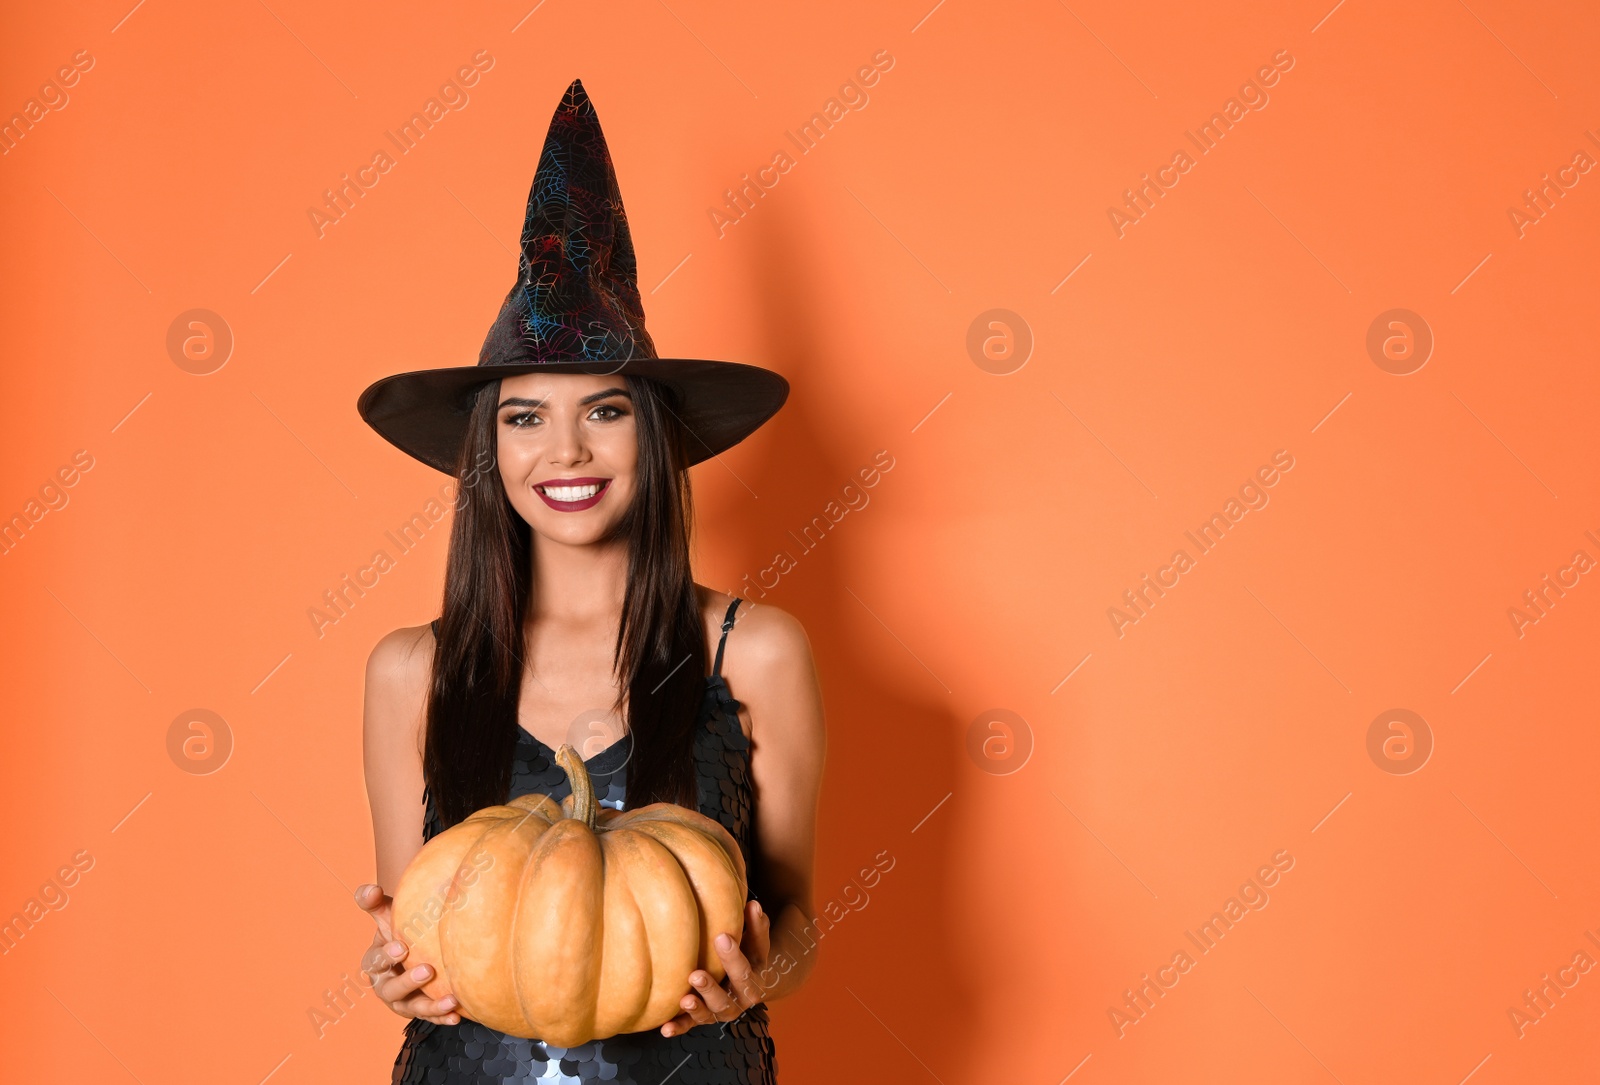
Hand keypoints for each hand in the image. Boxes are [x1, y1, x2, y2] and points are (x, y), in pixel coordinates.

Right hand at [355, 883, 461, 1025]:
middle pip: (392, 989)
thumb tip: (371, 889)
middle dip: (408, 982)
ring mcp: (402, 1001)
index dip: (386, 956)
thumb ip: (373, 902)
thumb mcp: (384, 915)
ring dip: (431, 1006)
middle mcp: (385, 985)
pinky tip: (457, 1015)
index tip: (402, 947)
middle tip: (428, 970)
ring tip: (451, 999)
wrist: (411, 948)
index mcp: (374, 961)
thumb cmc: (397, 930)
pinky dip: (442, 1017)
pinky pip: (431, 1017)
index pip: (375, 961)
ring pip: (413, 1007)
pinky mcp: (418, 1010)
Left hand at [660, 900, 770, 1037]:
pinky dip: (678, 1028)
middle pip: (726, 999)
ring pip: (709, 1015)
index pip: (745, 971)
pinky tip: (665, 1028)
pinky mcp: (702, 1018)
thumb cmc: (749, 953)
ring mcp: (719, 1012)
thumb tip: (754, 905)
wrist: (749, 981)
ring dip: (696, 1009)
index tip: (721, 937)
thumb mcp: (756, 941)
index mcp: (753, 982)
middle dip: (711, 988)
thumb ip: (757, 925)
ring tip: (684, 1000)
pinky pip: (690, 1026)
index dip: (733, 956)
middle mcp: (738, 1002)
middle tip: (695, 975)